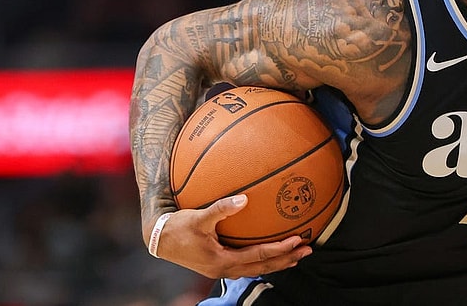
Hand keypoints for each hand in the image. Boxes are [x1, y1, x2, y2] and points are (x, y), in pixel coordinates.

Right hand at [154, 195, 311, 278]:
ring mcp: (222, 268)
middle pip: (263, 268)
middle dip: (287, 260)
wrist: (158, 239)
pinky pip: (247, 263)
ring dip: (277, 261)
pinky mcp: (218, 263)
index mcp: (223, 261)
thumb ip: (221, 208)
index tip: (299, 241)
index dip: (280, 250)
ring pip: (256, 268)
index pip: (260, 257)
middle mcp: (225, 268)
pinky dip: (262, 258)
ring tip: (295, 253)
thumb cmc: (178, 227)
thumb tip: (244, 198)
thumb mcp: (199, 217)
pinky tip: (268, 249)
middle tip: (308, 250)